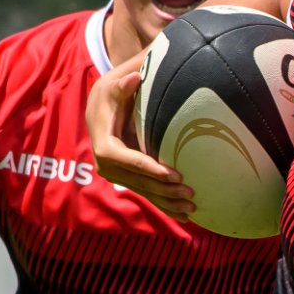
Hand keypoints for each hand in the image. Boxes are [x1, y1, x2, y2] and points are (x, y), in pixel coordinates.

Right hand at [85, 51, 194, 217]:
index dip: (146, 167)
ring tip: (193, 206)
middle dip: (163, 189)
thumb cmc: (113, 93)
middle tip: (190, 191)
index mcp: (103, 141)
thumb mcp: (114, 85)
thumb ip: (123, 85)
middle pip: (137, 180)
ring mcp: (117, 174)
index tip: (171, 173)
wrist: (101, 107)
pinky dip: (165, 205)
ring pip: (144, 191)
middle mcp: (107, 163)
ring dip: (168, 201)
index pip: (124, 158)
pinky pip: (147, 193)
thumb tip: (134, 79)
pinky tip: (184, 215)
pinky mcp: (128, 179)